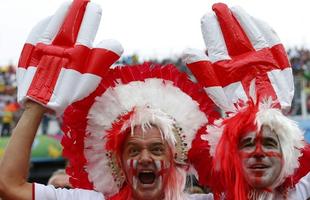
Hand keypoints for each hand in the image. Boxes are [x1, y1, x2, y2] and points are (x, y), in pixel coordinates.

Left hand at [17, 0, 122, 115]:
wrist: (42, 103)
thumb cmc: (69, 92)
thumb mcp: (90, 78)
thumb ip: (103, 59)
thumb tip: (116, 43)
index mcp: (77, 57)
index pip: (86, 31)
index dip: (92, 17)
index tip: (95, 7)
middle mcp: (60, 50)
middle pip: (70, 24)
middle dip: (77, 10)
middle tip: (83, 0)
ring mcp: (43, 49)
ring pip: (54, 25)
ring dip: (63, 13)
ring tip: (69, 4)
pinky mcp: (31, 51)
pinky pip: (37, 32)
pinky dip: (45, 23)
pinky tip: (51, 18)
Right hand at [183, 3, 292, 111]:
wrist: (262, 116)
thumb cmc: (235, 104)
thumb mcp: (215, 91)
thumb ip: (202, 70)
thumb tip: (188, 50)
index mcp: (228, 72)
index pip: (217, 44)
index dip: (211, 29)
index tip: (206, 17)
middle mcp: (246, 64)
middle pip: (234, 35)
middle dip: (224, 19)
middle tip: (216, 7)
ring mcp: (264, 61)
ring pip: (253, 34)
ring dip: (242, 19)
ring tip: (233, 9)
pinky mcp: (279, 61)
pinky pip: (271, 39)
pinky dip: (262, 27)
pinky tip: (254, 20)